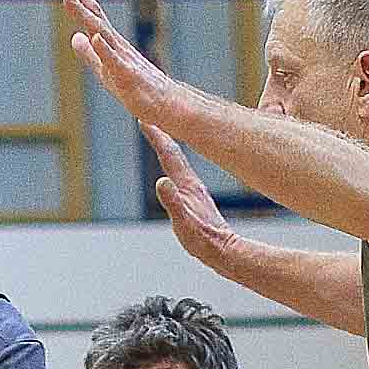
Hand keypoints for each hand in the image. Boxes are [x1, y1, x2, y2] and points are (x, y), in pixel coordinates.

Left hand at [54, 0, 174, 123]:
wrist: (163, 104)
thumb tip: (75, 37)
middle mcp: (115, 43)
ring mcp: (122, 58)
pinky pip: (115, 62)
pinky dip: (105, 49)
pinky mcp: (128, 77)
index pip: (89, 12)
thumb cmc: (136, 88)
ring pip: (101, 32)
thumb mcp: (104, 71)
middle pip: (92, 13)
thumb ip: (90, 54)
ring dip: (84, 15)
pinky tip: (95, 37)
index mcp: (108, 42)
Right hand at [143, 123, 241, 275]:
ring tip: (158, 133)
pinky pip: (181, 175)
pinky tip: (170, 164)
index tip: (144, 117)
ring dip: (166, 147)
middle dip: (160, 133)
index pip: (169, 154)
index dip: (156, 135)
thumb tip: (161, 181)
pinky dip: (173, 164)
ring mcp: (193, 191)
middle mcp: (190, 184)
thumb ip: (174, 203)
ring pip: (177, 162)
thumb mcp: (186, 224)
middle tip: (148, 116)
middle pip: (172, 153)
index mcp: (187, 185)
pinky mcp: (195, 200)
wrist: (224, 252)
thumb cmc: (206, 243)